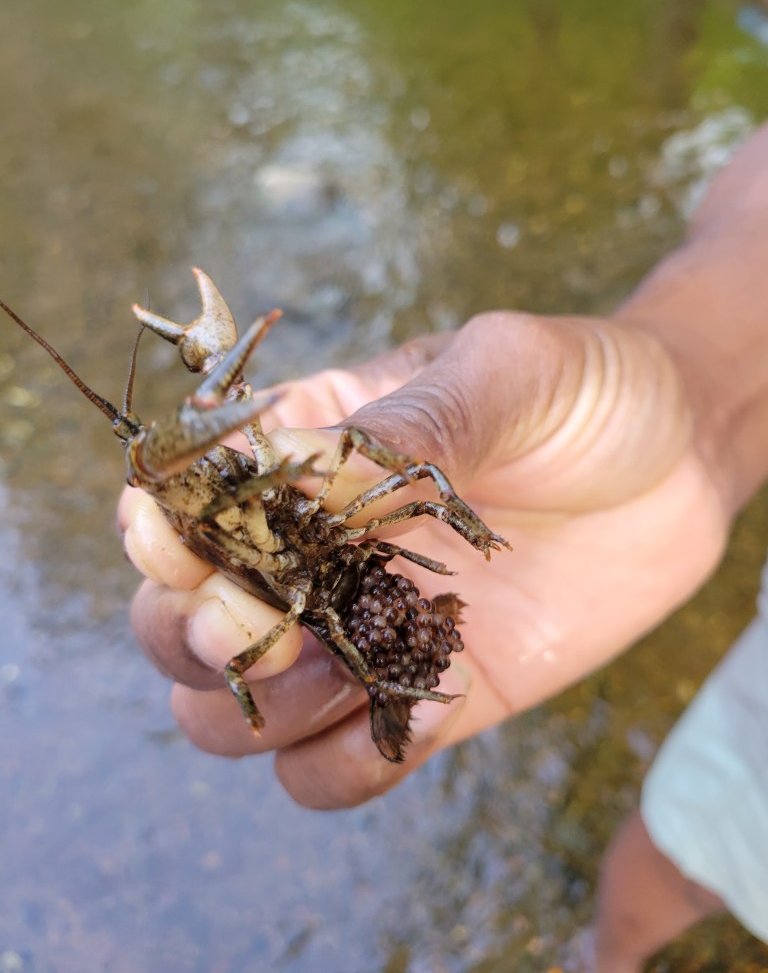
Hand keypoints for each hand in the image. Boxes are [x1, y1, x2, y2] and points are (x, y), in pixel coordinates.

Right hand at [120, 307, 729, 807]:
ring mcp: (362, 632)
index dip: (160, 539)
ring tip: (335, 672)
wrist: (680, 459)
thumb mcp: (502, 371)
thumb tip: (309, 488)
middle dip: (195, 640)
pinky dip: (346, 766)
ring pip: (242, 714)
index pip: (187, 510)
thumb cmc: (582, 389)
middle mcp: (313, 553)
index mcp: (302, 456)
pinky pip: (339, 769)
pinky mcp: (426, 697)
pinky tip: (405, 719)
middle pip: (183, 627)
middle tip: (262, 628)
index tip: (185, 553)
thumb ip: (412, 426)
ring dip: (262, 712)